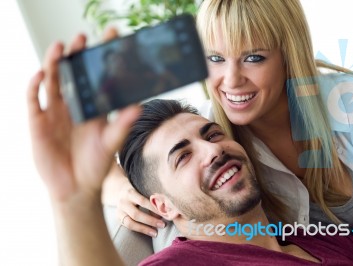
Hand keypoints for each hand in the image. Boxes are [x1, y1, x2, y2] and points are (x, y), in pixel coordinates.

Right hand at [27, 32, 141, 201]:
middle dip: (76, 55)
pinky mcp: (38, 121)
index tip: (109, 39)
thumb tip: (138, 106)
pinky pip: (33, 99)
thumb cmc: (96, 165)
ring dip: (54, 62)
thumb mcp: (111, 143)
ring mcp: (55, 112)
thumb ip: (122, 124)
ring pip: (52, 80)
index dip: (100, 58)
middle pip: (72, 74)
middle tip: (82, 37)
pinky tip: (40, 74)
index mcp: (93, 107)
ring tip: (60, 46)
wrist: (76, 187)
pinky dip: (34, 85)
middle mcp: (74, 105)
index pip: (96, 77)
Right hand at [117, 180, 165, 236]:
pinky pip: (129, 227)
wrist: (119, 191)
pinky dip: (139, 230)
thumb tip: (164, 210)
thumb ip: (150, 198)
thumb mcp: (142, 189)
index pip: (142, 201)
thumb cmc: (137, 190)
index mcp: (130, 193)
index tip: (165, 213)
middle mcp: (123, 203)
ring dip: (144, 229)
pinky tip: (149, 232)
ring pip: (130, 223)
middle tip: (163, 225)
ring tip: (156, 233)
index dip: (153, 208)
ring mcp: (119, 211)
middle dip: (150, 221)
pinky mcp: (118, 219)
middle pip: (136, 214)